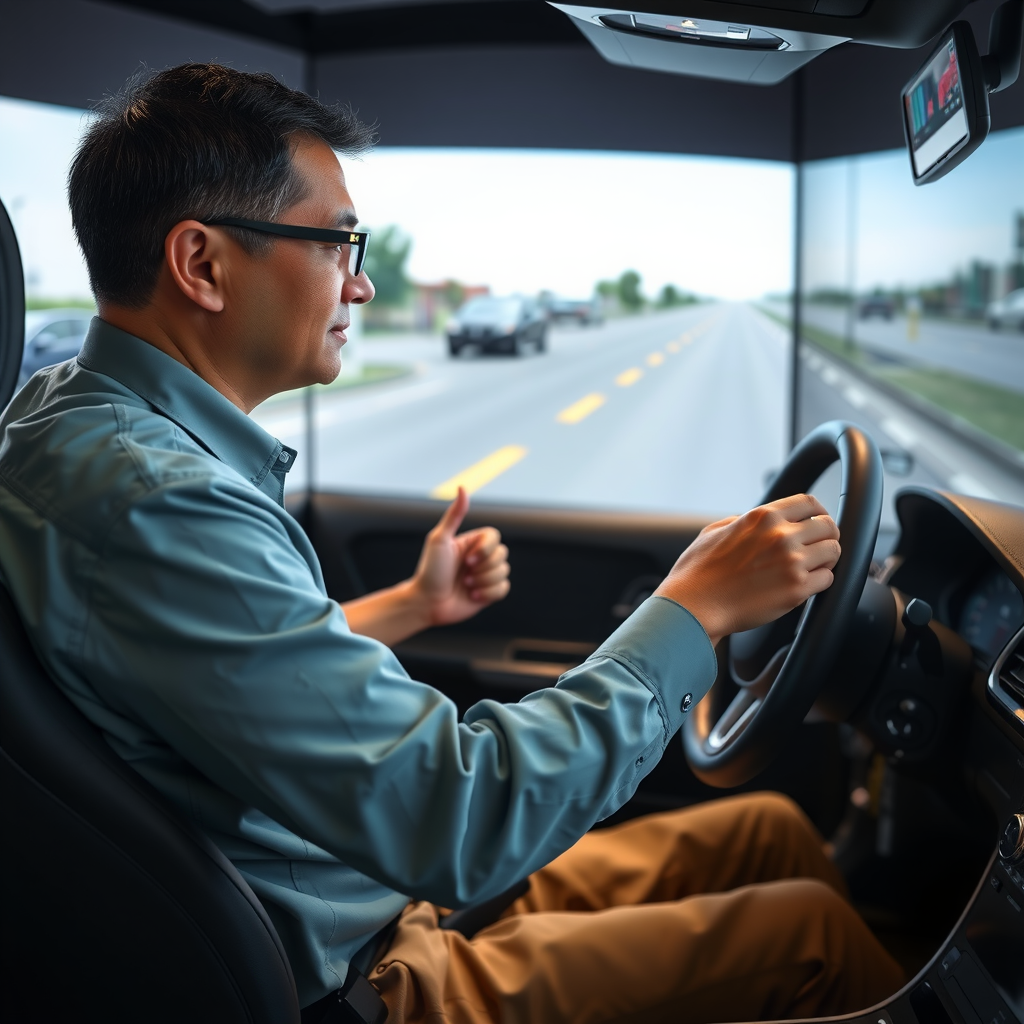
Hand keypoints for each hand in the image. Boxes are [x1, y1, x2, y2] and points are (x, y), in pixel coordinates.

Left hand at [411, 487, 510, 626]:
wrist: (426, 603)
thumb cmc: (430, 570)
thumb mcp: (439, 539)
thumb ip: (454, 515)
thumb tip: (462, 487)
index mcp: (471, 543)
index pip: (495, 536)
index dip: (486, 549)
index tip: (468, 560)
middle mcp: (480, 557)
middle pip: (503, 554)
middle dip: (484, 568)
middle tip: (464, 576)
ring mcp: (485, 575)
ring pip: (504, 572)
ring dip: (483, 582)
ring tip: (466, 587)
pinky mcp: (488, 593)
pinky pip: (504, 588)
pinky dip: (488, 594)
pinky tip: (472, 597)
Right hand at [656, 493, 840, 645]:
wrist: (694, 605)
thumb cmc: (697, 572)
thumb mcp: (714, 532)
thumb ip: (740, 521)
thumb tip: (753, 522)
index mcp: (762, 517)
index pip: (809, 503)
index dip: (818, 512)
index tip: (817, 521)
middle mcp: (780, 535)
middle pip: (828, 526)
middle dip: (826, 536)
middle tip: (818, 548)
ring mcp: (791, 561)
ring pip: (833, 552)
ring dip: (826, 560)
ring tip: (813, 568)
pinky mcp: (797, 589)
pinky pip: (827, 579)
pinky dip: (820, 582)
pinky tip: (805, 585)